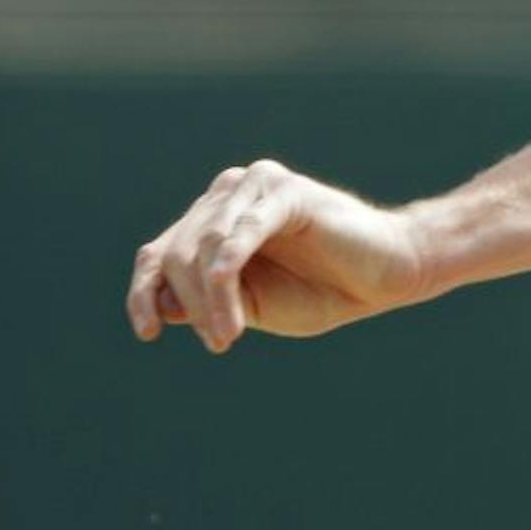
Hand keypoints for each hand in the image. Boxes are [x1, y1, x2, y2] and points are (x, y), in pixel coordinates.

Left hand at [127, 160, 428, 352]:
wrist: (387, 275)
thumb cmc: (322, 289)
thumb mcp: (250, 304)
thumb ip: (203, 300)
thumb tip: (158, 302)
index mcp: (217, 219)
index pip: (159, 252)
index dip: (143, 292)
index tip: (149, 333)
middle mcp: (230, 192)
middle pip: (176, 252)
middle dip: (189, 304)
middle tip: (220, 343)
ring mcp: (257, 186)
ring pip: (202, 247)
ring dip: (209, 302)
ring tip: (228, 337)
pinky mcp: (284, 193)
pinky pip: (237, 237)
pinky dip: (224, 280)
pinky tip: (234, 317)